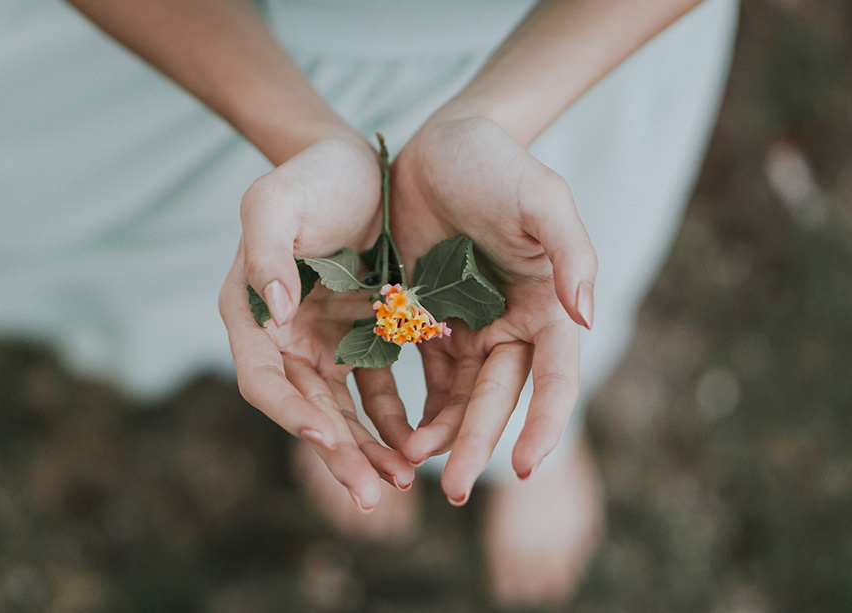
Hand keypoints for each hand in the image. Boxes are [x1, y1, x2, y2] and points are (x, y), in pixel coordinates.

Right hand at [219, 136, 413, 510]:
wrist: (358, 164)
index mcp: (250, 313)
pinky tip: (419, 442)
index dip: (290, 414)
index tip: (328, 438)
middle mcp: (283, 338)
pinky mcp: (362, 338)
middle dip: (339, 454)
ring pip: (344, 412)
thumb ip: (264, 250)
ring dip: (370, 449)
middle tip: (374, 494)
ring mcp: (324, 342)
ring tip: (403, 481)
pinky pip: (378, 389)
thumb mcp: (276, 201)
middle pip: (307, 410)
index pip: (263, 379)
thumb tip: (273, 312)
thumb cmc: (311, 177)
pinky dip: (395, 419)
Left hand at [389, 113, 597, 503]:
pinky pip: (421, 374)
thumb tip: (588, 319)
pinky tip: (394, 433)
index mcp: (548, 307)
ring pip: (458, 397)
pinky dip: (411, 405)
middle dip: (477, 444)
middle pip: (498, 398)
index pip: (555, 379)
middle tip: (454, 490)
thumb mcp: (542, 198)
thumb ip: (572, 254)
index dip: (545, 424)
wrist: (441, 143)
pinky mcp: (426, 320)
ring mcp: (468, 326)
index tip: (526, 468)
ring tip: (413, 464)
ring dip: (440, 434)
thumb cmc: (499, 165)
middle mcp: (512, 326)